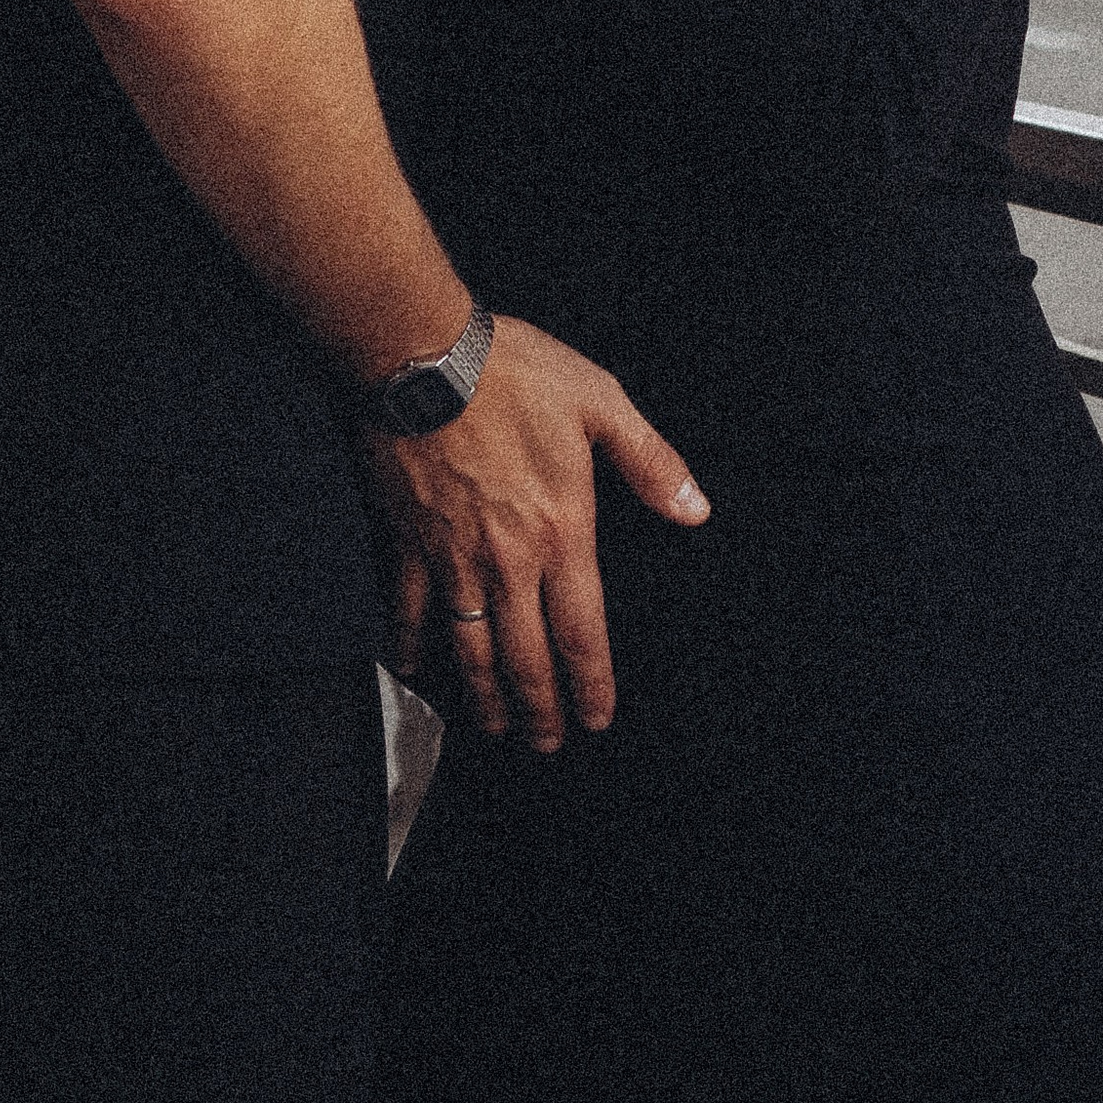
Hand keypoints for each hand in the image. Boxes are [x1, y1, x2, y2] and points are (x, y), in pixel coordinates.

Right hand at [371, 313, 709, 750]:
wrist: (423, 359)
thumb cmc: (514, 373)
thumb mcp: (601, 403)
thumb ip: (650, 462)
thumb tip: (695, 509)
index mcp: (562, 531)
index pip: (582, 631)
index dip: (591, 684)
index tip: (596, 719)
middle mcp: (508, 561)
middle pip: (526, 658)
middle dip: (540, 710)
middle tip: (547, 744)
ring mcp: (453, 559)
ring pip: (470, 649)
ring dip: (485, 696)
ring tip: (494, 728)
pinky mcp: (406, 544)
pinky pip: (409, 613)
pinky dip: (412, 650)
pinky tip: (416, 674)